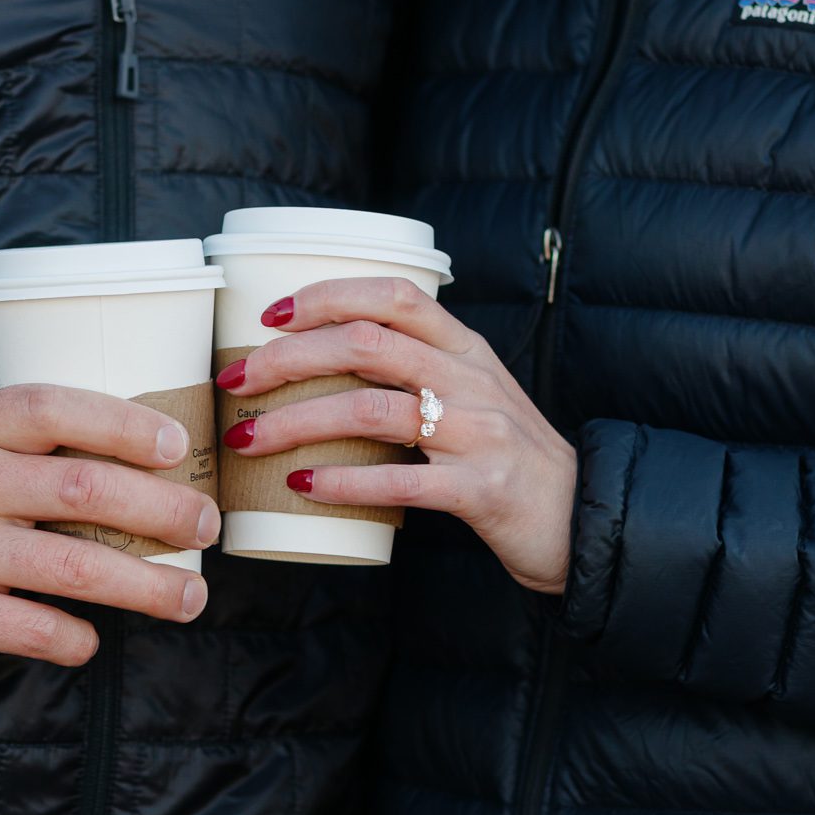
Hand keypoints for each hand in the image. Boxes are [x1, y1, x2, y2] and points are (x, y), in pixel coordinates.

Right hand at [0, 385, 219, 683]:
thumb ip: (21, 447)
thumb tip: (143, 461)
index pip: (51, 409)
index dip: (124, 425)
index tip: (178, 447)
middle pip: (80, 489)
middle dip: (161, 511)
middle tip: (205, 526)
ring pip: (71, 567)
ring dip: (146, 586)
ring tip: (190, 597)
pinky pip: (31, 627)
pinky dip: (75, 638)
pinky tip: (95, 640)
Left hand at [216, 278, 574, 593]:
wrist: (578, 519)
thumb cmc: (507, 458)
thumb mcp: (472, 396)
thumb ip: (416, 372)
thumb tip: (320, 364)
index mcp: (464, 349)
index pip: (392, 296)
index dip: (327, 296)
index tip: (270, 316)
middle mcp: (471, 380)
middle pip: (365, 344)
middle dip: (288, 358)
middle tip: (237, 381)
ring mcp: (478, 433)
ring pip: (371, 409)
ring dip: (298, 421)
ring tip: (250, 439)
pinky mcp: (479, 489)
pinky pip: (400, 479)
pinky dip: (343, 482)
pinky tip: (303, 488)